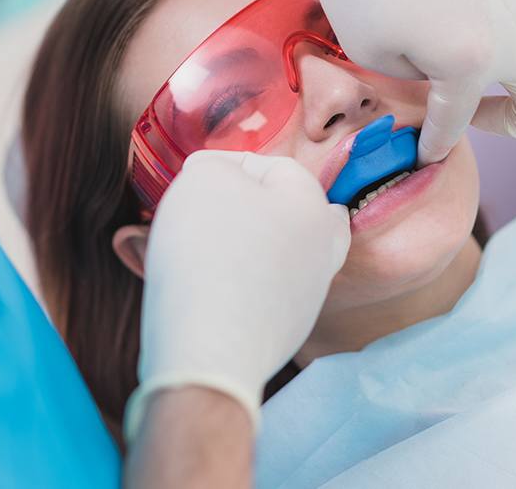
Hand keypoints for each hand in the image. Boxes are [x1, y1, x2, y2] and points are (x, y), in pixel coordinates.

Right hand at [124, 150, 349, 440]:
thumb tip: (216, 176)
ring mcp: (309, 294)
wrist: (209, 351)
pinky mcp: (288, 330)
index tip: (191, 179)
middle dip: (250, 205)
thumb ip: (214, 165)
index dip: (226, 165)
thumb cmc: (207, 252)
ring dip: (248, 242)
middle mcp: (323, 249)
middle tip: (212, 210)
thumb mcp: (203, 179)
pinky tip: (214, 285)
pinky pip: (266, 289)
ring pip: (280, 251)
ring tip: (206, 246)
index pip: (272, 165)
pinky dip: (244, 280)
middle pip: (289, 211)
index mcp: (313, 205)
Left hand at [225, 0, 515, 163]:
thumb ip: (414, 76)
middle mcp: (512, 28)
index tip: (425, 154)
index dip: (437, 143)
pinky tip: (515, 15)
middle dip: (515, 122)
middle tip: (480, 118)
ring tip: (509, 68)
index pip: (457, 120)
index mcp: (470, 62)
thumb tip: (435, 71)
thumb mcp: (370, 51)